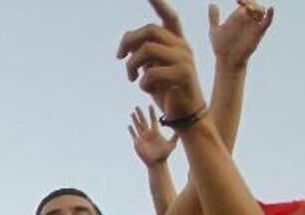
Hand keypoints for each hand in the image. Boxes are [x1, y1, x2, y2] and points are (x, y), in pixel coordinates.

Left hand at [118, 0, 206, 121]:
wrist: (186, 113)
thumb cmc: (167, 90)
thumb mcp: (153, 68)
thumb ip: (144, 52)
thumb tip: (127, 37)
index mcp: (177, 42)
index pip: (169, 17)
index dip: (159, 3)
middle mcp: (182, 46)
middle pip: (149, 30)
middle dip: (128, 41)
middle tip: (119, 57)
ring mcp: (184, 59)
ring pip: (146, 50)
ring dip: (131, 65)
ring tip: (131, 77)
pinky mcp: (182, 75)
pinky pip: (150, 73)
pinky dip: (142, 82)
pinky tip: (147, 88)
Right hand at [128, 105, 177, 166]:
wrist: (156, 163)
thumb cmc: (165, 154)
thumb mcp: (172, 144)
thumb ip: (175, 137)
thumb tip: (181, 130)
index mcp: (156, 132)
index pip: (153, 120)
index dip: (151, 113)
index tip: (150, 105)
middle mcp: (148, 133)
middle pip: (143, 121)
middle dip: (140, 114)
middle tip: (137, 106)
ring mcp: (142, 138)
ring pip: (137, 126)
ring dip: (135, 120)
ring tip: (132, 113)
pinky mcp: (137, 143)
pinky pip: (134, 135)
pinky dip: (131, 130)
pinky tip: (129, 125)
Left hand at [209, 1, 273, 69]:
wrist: (227, 60)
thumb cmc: (221, 46)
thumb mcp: (215, 31)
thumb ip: (214, 17)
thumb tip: (212, 4)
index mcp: (238, 17)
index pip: (245, 3)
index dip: (243, 0)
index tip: (237, 0)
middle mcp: (247, 19)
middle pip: (254, 5)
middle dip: (250, 2)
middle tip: (243, 3)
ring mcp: (254, 25)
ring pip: (261, 11)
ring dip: (257, 7)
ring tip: (249, 9)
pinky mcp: (259, 32)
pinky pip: (267, 21)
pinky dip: (270, 14)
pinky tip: (270, 8)